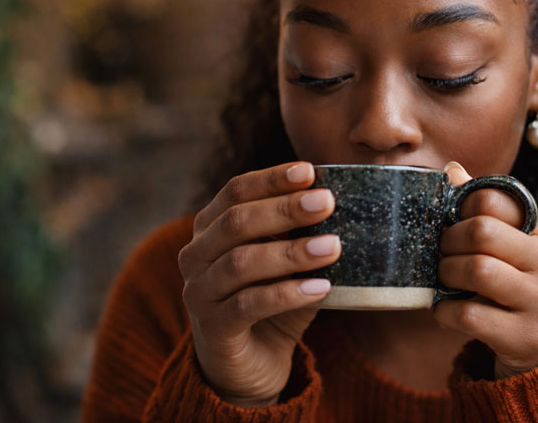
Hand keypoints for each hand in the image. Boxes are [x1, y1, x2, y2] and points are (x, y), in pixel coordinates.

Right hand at [177, 162, 340, 405]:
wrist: (249, 365)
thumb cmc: (271, 301)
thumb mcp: (286, 262)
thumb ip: (301, 233)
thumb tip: (341, 203)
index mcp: (210, 228)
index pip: (235, 191)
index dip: (271, 179)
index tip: (310, 171)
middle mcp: (196, 255)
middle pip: (236, 222)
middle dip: (284, 209)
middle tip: (326, 202)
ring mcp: (199, 293)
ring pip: (241, 262)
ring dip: (291, 252)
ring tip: (333, 247)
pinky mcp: (213, 329)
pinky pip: (248, 305)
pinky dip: (287, 293)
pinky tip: (321, 288)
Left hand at [434, 162, 537, 377]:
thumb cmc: (512, 280)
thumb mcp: (506, 241)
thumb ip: (481, 206)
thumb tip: (452, 169)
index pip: (491, 198)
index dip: (461, 208)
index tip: (454, 223)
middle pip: (481, 232)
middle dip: (449, 241)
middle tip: (443, 253)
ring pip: (477, 270)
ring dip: (446, 274)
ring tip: (445, 278)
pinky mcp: (522, 335)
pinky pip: (467, 313)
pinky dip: (444, 310)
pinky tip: (446, 309)